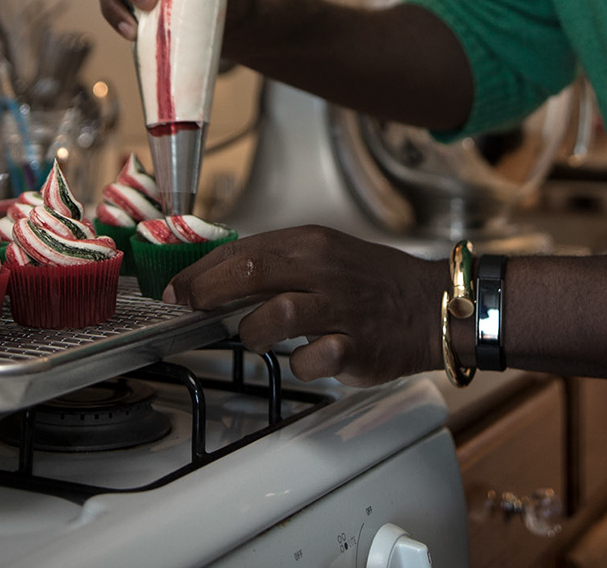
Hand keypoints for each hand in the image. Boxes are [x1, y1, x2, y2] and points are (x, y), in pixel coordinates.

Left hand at [165, 226, 446, 386]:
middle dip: (208, 292)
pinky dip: (300, 364)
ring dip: (253, 331)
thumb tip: (219, 278)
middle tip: (188, 309)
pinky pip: (313, 359)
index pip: (242, 251)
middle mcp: (323, 269)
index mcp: (311, 243)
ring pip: (275, 314)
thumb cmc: (370, 283)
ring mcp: (340, 308)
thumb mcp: (323, 255)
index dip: (201, 272)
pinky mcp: (355, 346)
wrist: (430, 305)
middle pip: (249, 273)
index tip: (177, 289)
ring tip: (256, 336)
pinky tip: (306, 358)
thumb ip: (276, 265)